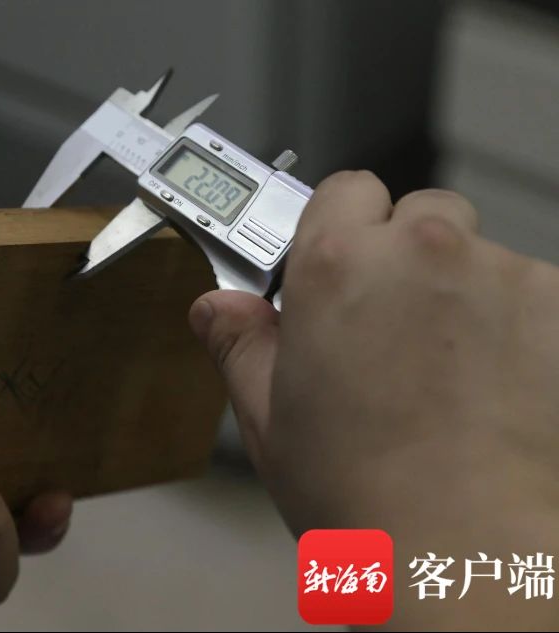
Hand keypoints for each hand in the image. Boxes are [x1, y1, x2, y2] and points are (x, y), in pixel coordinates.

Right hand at [188, 171, 558, 628]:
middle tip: (388, 323)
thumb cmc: (365, 493)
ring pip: (476, 255)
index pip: (344, 189)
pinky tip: (491, 387)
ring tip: (444, 372)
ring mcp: (499, 274)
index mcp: (336, 266)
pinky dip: (514, 325)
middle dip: (404, 253)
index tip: (337, 264)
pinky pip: (529, 294)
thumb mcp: (268, 419)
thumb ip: (239, 344)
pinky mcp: (558, 307)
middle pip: (418, 211)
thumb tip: (216, 307)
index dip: (339, 226)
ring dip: (460, 291)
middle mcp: (421, 250)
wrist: (468, 548)